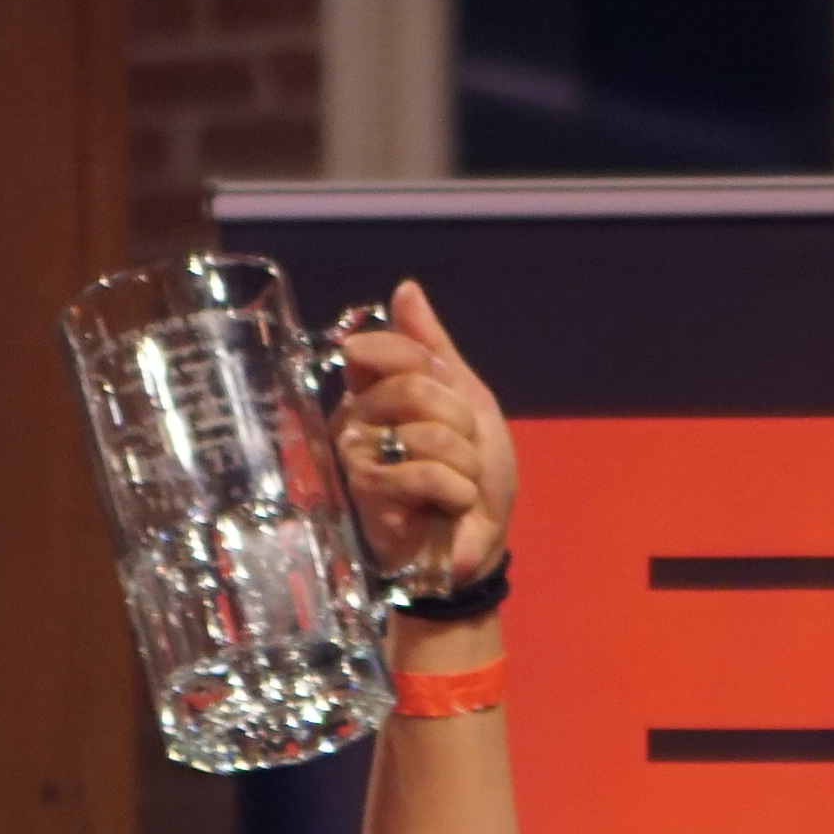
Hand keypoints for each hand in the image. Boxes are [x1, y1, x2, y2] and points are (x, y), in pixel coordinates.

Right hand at [330, 279, 516, 594]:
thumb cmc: (472, 475)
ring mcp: (357, 458)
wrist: (479, 545)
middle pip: (414, 389)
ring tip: (455, 485)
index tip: (446, 391)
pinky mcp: (369, 496)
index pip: (381, 348)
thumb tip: (406, 288)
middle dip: (461, 425)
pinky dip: (457, 491)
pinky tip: (449, 506)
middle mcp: (354, 417)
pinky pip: (426, 473)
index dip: (425, 366)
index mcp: (374, 390)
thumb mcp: (468, 402)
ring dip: (464, 465)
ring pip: (427, 434)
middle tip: (462, 452)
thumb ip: (434, 347)